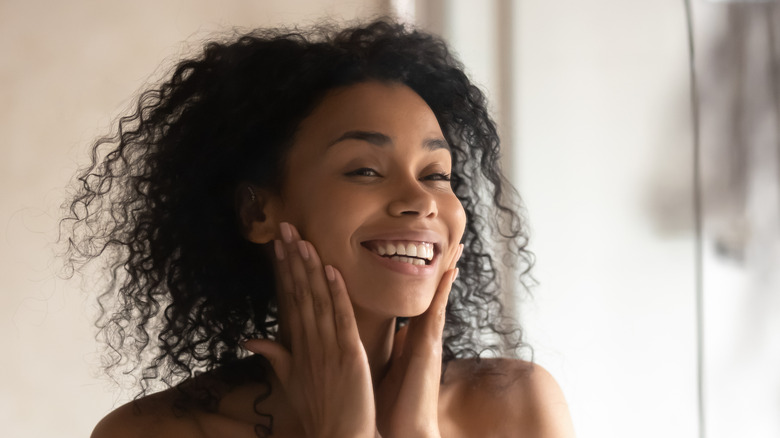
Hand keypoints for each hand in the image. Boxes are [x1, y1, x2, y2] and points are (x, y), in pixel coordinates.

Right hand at [244, 222, 375, 437]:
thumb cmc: (317, 410)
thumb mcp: (290, 381)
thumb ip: (275, 356)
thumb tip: (250, 339)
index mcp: (297, 346)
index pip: (288, 299)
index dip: (284, 270)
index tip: (279, 244)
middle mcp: (309, 343)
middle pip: (299, 293)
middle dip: (292, 260)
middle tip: (285, 228)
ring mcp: (328, 348)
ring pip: (317, 301)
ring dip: (310, 269)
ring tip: (303, 240)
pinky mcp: (350, 355)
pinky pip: (342, 319)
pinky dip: (337, 295)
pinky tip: (332, 271)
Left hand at [374, 244, 462, 437]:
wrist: (403, 431)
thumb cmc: (389, 405)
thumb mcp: (379, 368)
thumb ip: (375, 348)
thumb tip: (363, 335)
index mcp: (408, 340)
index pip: (411, 300)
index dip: (416, 277)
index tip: (417, 252)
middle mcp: (421, 336)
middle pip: (429, 293)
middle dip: (438, 267)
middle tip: (448, 238)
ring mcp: (428, 340)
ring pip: (435, 296)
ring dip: (444, 270)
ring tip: (456, 244)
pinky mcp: (429, 348)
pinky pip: (436, 312)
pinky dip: (443, 292)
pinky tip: (449, 272)